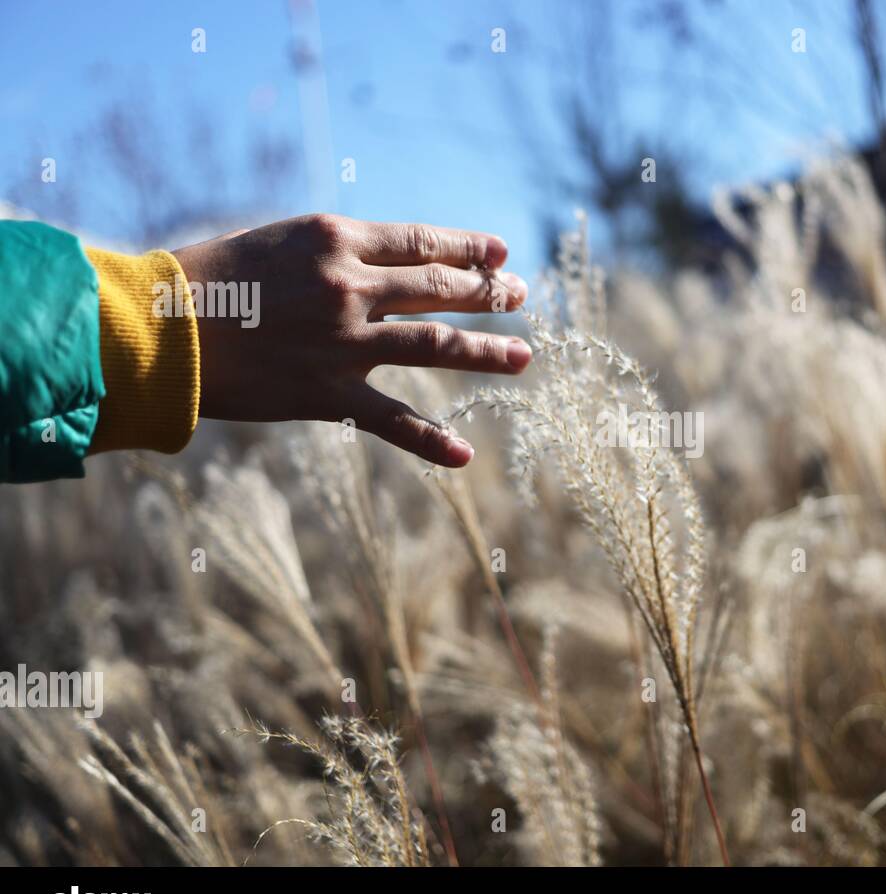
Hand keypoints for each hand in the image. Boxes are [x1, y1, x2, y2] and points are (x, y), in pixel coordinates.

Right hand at [172, 213, 531, 466]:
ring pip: (434, 345)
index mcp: (338, 241)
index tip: (502, 253)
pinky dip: (430, 441)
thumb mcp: (283, 243)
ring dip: (485, 351)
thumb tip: (393, 264)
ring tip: (522, 358)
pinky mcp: (327, 395)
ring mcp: (344, 344)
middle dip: (488, 294)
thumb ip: (340, 254)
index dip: (470, 249)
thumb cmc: (213, 278)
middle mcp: (350, 288)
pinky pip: (391, 421)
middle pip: (440, 289)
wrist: (158, 327)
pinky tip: (464, 456)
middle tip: (522, 298)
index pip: (424, 243)